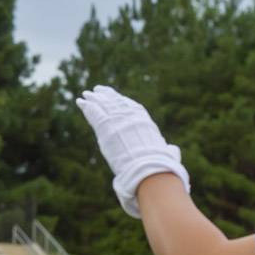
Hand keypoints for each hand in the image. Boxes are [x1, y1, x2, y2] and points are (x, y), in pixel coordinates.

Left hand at [75, 85, 190, 217]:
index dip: (121, 101)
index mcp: (143, 120)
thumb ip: (167, 149)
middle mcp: (129, 116)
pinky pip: (93, 113)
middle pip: (115, 102)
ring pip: (102, 104)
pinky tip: (80, 102)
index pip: (130, 106)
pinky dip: (86, 107)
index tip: (115, 96)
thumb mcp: (166, 153)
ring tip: (86, 94)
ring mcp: (116, 119)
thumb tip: (173, 151)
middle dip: (106, 95)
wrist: (147, 164)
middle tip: (98, 90)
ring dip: (93, 99)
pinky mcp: (104, 126)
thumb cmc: (158, 163)